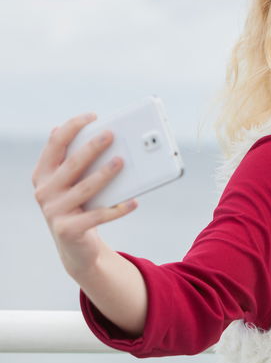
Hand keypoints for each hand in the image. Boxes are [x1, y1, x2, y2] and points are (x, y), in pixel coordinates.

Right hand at [33, 114, 135, 278]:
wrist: (75, 247)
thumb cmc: (81, 204)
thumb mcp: (75, 182)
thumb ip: (80, 160)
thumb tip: (101, 132)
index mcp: (44, 173)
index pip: (55, 143)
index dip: (73, 127)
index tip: (93, 116)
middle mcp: (44, 191)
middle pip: (71, 164)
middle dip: (92, 147)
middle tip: (111, 134)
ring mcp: (53, 211)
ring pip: (85, 188)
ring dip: (104, 174)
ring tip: (123, 161)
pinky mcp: (68, 230)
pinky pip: (98, 216)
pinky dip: (118, 209)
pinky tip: (134, 202)